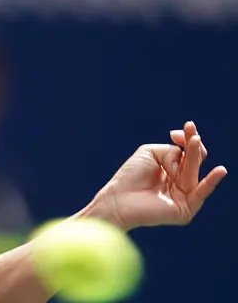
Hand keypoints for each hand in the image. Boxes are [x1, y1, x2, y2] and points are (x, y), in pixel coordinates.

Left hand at [88, 121, 226, 230]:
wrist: (118, 199)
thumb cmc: (130, 176)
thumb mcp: (151, 153)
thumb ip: (171, 151)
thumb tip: (184, 160)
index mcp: (171, 169)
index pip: (187, 153)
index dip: (188, 139)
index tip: (182, 129)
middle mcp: (180, 182)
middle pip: (194, 161)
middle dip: (193, 146)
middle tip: (192, 134)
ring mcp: (184, 196)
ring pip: (194, 172)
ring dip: (194, 156)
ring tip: (195, 141)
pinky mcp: (185, 209)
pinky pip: (201, 194)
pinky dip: (211, 182)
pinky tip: (220, 171)